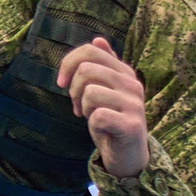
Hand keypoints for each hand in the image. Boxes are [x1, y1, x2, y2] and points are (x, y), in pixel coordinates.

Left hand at [56, 37, 148, 176]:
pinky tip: (101, 129)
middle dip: (73, 90)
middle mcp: (132, 84)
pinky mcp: (131, 125)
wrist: (128, 155)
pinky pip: (98, 116)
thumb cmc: (111, 121)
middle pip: (86, 70)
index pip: (90, 50)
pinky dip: (92, 124)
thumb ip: (102, 67)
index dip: (68, 64)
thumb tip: (98, 40)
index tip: (62, 83)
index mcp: (124, 72)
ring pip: (90, 93)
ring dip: (84, 108)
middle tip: (78, 106)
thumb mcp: (104, 91)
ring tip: (92, 117)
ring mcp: (134, 104)